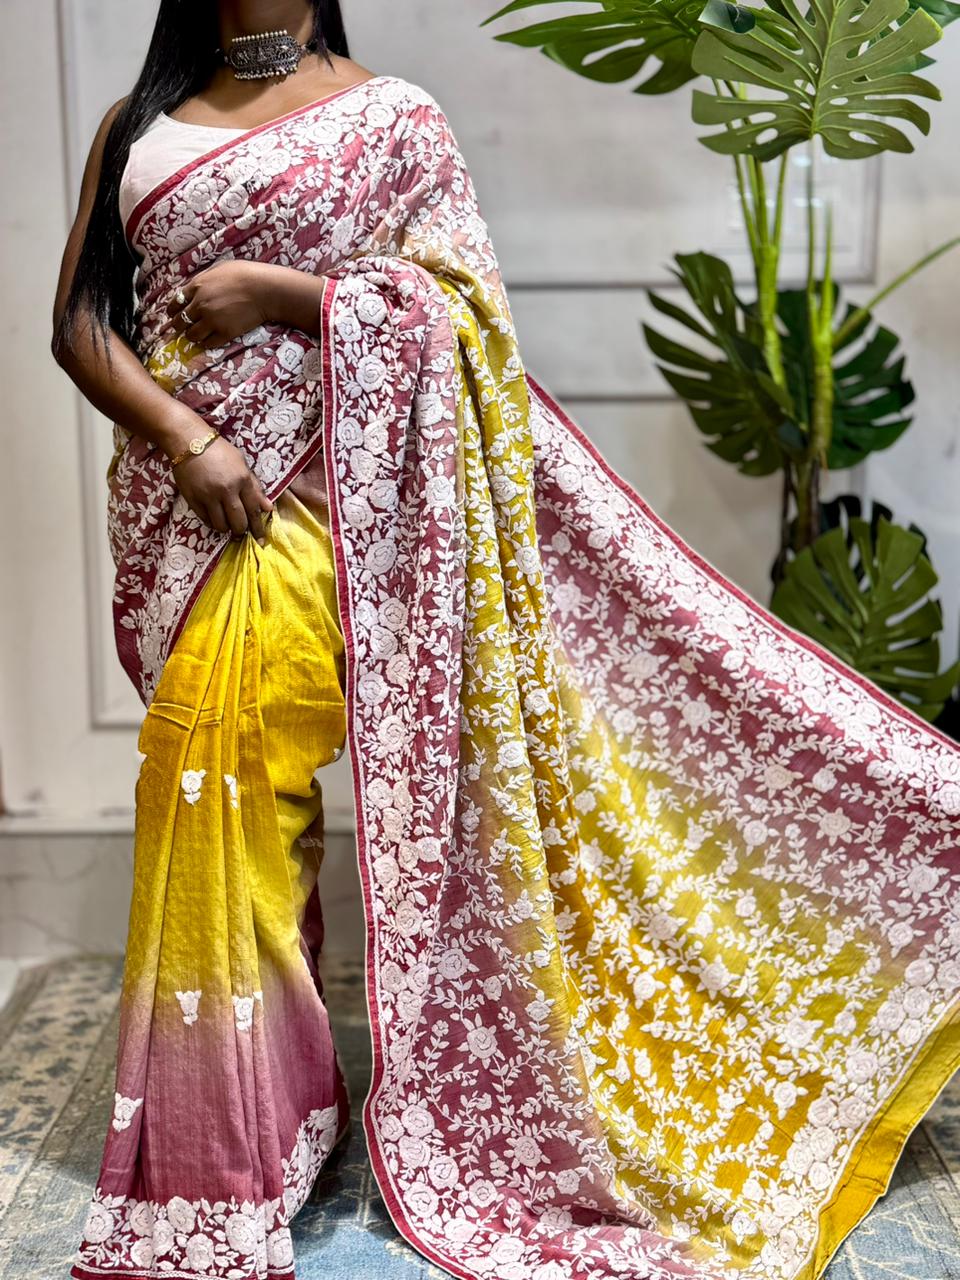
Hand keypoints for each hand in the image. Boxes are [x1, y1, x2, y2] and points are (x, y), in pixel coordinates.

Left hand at [159, 262, 275, 348]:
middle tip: (182, 328)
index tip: (173, 314)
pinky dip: (206, 343)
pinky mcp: (224, 333)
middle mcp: (200, 305)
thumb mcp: (219, 268)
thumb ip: (204, 279)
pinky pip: (208, 343)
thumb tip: (196, 287)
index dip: (172, 310)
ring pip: (192, 335)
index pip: (175, 302)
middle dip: (179, 326)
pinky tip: (209, 341)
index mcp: (197, 286)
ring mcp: (212, 320)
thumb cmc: (245, 274)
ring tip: (196, 335)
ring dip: (192, 336)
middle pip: (180, 321)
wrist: (265, 289)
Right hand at [172, 435, 273, 543]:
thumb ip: (255, 488)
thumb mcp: (242, 464)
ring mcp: (208, 496)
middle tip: (241, 534)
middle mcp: (226, 490)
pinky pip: (205, 520)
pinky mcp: (193, 499)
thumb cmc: (219, 451)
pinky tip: (214, 519)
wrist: (189, 442)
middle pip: (238, 522)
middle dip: (241, 531)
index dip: (258, 528)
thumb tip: (268, 508)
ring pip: (221, 525)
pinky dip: (212, 523)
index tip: (261, 540)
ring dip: (226, 529)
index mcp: (242, 480)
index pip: (253, 510)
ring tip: (227, 526)